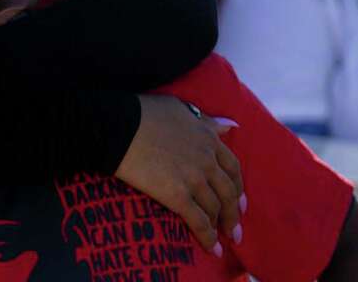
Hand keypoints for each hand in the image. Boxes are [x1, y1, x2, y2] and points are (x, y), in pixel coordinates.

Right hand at [115, 95, 242, 253]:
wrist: (116, 127)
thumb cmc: (142, 113)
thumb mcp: (179, 108)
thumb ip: (205, 120)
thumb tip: (230, 126)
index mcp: (208, 138)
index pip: (233, 167)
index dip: (238, 187)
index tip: (240, 201)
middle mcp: (206, 160)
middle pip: (229, 192)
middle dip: (234, 213)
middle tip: (234, 228)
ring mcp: (194, 179)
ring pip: (215, 208)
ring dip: (221, 226)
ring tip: (222, 239)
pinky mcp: (177, 196)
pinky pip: (199, 221)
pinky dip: (208, 237)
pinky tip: (212, 248)